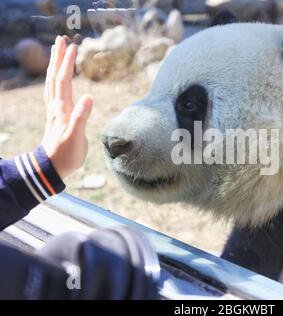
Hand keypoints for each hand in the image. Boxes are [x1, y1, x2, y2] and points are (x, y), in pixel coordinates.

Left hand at [42, 36, 92, 178]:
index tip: (72, 46)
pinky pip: (53, 92)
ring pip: (52, 83)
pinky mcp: (56, 116)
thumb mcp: (76, 138)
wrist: (51, 167)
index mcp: (62, 109)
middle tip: (60, 40)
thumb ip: (82, 117)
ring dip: (54, 66)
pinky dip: (54, 80)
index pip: (64, 81)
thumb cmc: (66, 154)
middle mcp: (56, 107)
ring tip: (57, 52)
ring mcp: (54, 111)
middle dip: (57, 58)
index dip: (67, 63)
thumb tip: (89, 96)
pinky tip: (57, 78)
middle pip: (55, 77)